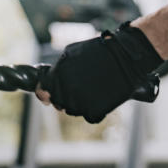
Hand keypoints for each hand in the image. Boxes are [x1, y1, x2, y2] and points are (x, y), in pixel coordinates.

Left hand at [35, 23, 162, 123]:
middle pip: (58, 102)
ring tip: (91, 90)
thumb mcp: (71, 53)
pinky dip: (93, 110)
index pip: (42, 92)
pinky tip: (100, 97)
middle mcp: (66, 91)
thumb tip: (46, 80)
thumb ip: (57, 69)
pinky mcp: (94, 111)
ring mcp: (80, 103)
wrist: (124, 58)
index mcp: (58, 76)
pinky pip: (88, 116)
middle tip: (78, 88)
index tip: (47, 94)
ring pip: (72, 110)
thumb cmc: (98, 52)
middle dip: (64, 97)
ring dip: (78, 103)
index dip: (44, 93)